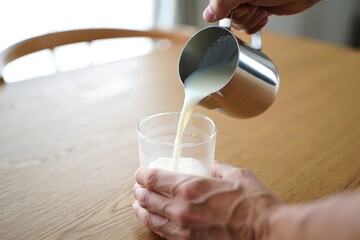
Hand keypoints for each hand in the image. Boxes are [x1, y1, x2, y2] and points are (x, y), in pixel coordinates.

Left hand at [133, 163, 281, 239]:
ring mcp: (184, 229)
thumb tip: (211, 165)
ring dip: (141, 210)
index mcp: (191, 188)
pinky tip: (152, 222)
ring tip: (137, 205)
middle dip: (139, 192)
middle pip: (149, 199)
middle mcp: (182, 209)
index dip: (143, 175)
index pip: (155, 179)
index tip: (139, 173)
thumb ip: (219, 168)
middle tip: (138, 188)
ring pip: (152, 219)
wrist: (267, 233)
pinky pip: (164, 235)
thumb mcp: (237, 175)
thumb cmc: (255, 204)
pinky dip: (154, 226)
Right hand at [203, 0, 320, 33]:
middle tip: (256, 6)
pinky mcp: (257, 10)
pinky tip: (264, 15)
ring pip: (239, 24)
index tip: (242, 7)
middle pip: (229, 19)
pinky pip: (249, 25)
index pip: (218, 9)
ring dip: (252, 21)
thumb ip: (224, 2)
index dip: (230, 13)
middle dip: (244, 17)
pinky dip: (257, 25)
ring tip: (263, 9)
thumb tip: (208, 15)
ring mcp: (247, 3)